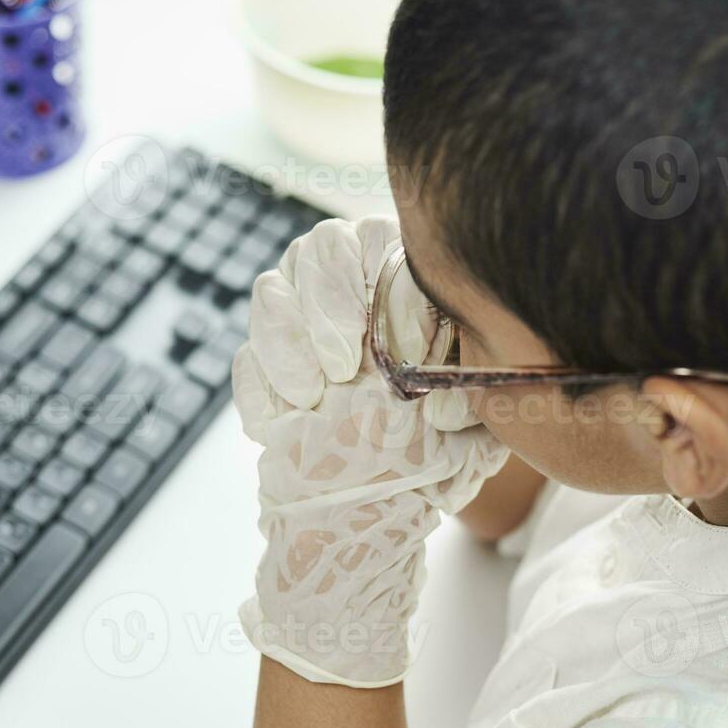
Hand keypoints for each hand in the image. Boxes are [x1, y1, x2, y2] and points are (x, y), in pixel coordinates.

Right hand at [232, 217, 508, 686]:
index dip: (394, 298)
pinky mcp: (267, 364)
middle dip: (324, 308)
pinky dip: (259, 393)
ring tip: (312, 399)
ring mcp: (299, 316)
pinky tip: (278, 427)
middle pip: (318, 250)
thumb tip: (449, 404)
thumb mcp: (480, 415)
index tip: (408, 353)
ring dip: (284, 346)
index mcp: (409, 270)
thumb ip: (474, 399)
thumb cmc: (457, 432)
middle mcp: (350, 278)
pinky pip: (247, 361)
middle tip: (342, 369)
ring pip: (270, 294)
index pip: (388, 247)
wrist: (413, 479)